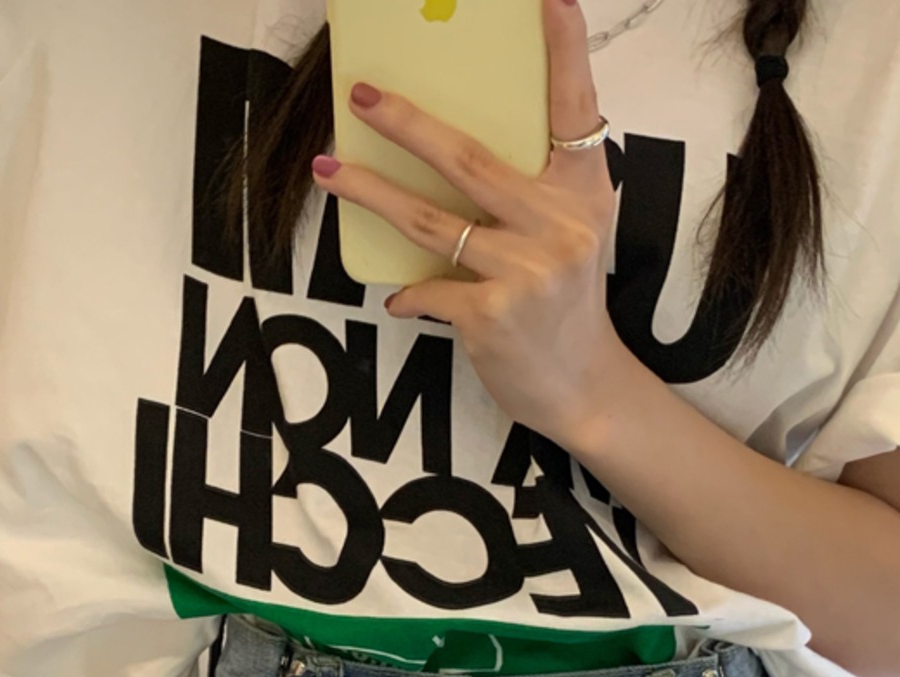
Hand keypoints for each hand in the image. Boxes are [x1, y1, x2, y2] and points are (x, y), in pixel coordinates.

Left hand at [311, 0, 628, 447]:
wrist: (580, 386)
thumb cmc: (565, 303)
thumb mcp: (569, 235)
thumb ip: (534, 191)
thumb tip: (453, 154)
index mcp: (584, 192)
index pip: (576, 111)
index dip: (563, 53)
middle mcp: (560, 224)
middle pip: (470, 159)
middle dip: (407, 124)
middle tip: (362, 96)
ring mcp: (526, 270)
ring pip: (431, 220)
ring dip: (371, 192)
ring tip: (329, 170)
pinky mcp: (492, 315)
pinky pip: (428, 288)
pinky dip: (408, 294)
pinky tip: (399, 299)